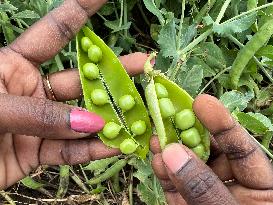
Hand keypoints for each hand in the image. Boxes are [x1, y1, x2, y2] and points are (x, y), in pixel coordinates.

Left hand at [0, 0, 148, 189]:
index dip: (80, 12)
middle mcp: (31, 92)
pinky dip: (94, 150)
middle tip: (143, 65)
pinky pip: (70, 152)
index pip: (55, 33)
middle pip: (81, 80)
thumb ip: (38, 115)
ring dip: (110, 119)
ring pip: (81, 121)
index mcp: (13, 66)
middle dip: (113, 73)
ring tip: (140, 114)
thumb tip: (90, 124)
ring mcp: (38, 124)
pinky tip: (117, 145)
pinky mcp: (37, 154)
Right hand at [151, 94, 272, 204]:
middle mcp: (232, 186)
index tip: (201, 102)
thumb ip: (204, 187)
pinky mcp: (185, 204)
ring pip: (188, 167)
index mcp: (259, 188)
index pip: (241, 149)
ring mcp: (206, 195)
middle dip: (189, 134)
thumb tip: (173, 152)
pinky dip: (164, 172)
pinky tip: (157, 160)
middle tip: (169, 115)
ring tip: (158, 135)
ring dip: (171, 151)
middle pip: (210, 153)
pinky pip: (174, 185)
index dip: (222, 123)